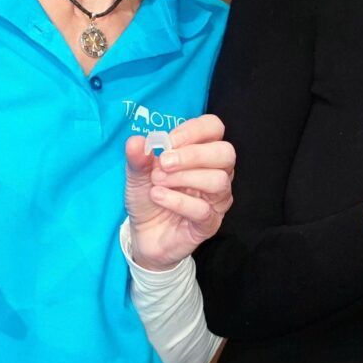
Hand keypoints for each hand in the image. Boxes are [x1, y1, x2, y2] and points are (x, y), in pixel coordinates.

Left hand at [126, 113, 236, 270]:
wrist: (143, 235)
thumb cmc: (149, 197)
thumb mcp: (137, 174)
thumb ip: (137, 158)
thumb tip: (136, 142)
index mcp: (202, 153)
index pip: (213, 128)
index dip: (193, 130)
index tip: (167, 142)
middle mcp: (216, 173)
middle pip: (225, 152)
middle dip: (192, 155)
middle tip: (164, 163)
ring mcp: (216, 200)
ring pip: (218, 181)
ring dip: (184, 178)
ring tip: (158, 183)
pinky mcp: (209, 224)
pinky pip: (203, 210)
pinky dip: (177, 201)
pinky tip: (158, 197)